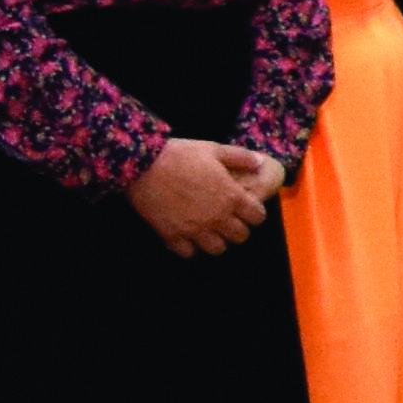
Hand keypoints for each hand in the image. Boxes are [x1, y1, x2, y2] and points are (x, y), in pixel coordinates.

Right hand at [122, 135, 277, 257]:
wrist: (142, 164)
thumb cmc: (180, 154)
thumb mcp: (214, 149)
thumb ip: (240, 157)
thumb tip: (260, 162)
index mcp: (232, 196)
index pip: (258, 217)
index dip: (255, 214)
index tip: (247, 209)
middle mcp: (217, 216)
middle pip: (240, 237)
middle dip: (238, 229)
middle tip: (229, 221)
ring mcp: (194, 228)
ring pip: (217, 249)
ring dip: (216, 241)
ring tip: (209, 231)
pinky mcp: (172, 235)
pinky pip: (188, 253)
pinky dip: (189, 247)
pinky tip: (186, 236)